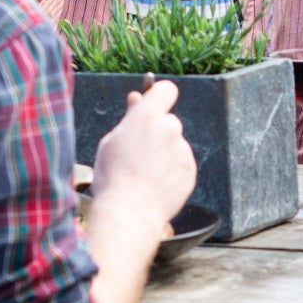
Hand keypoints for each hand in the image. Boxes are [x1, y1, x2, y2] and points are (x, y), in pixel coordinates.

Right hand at [90, 80, 194, 231]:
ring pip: (175, 145)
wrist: (129, 212)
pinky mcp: (191, 170)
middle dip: (157, 132)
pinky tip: (155, 184)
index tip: (154, 104)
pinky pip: (181, 164)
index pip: (165, 90)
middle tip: (139, 153)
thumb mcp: (112, 141)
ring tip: (145, 175)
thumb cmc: (113, 177)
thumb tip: (136, 99)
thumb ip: (130, 117)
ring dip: (164, 153)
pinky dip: (172, 171)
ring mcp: (182, 150)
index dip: (159, 95)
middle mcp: (169, 129)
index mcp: (147, 117)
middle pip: (168, 121)